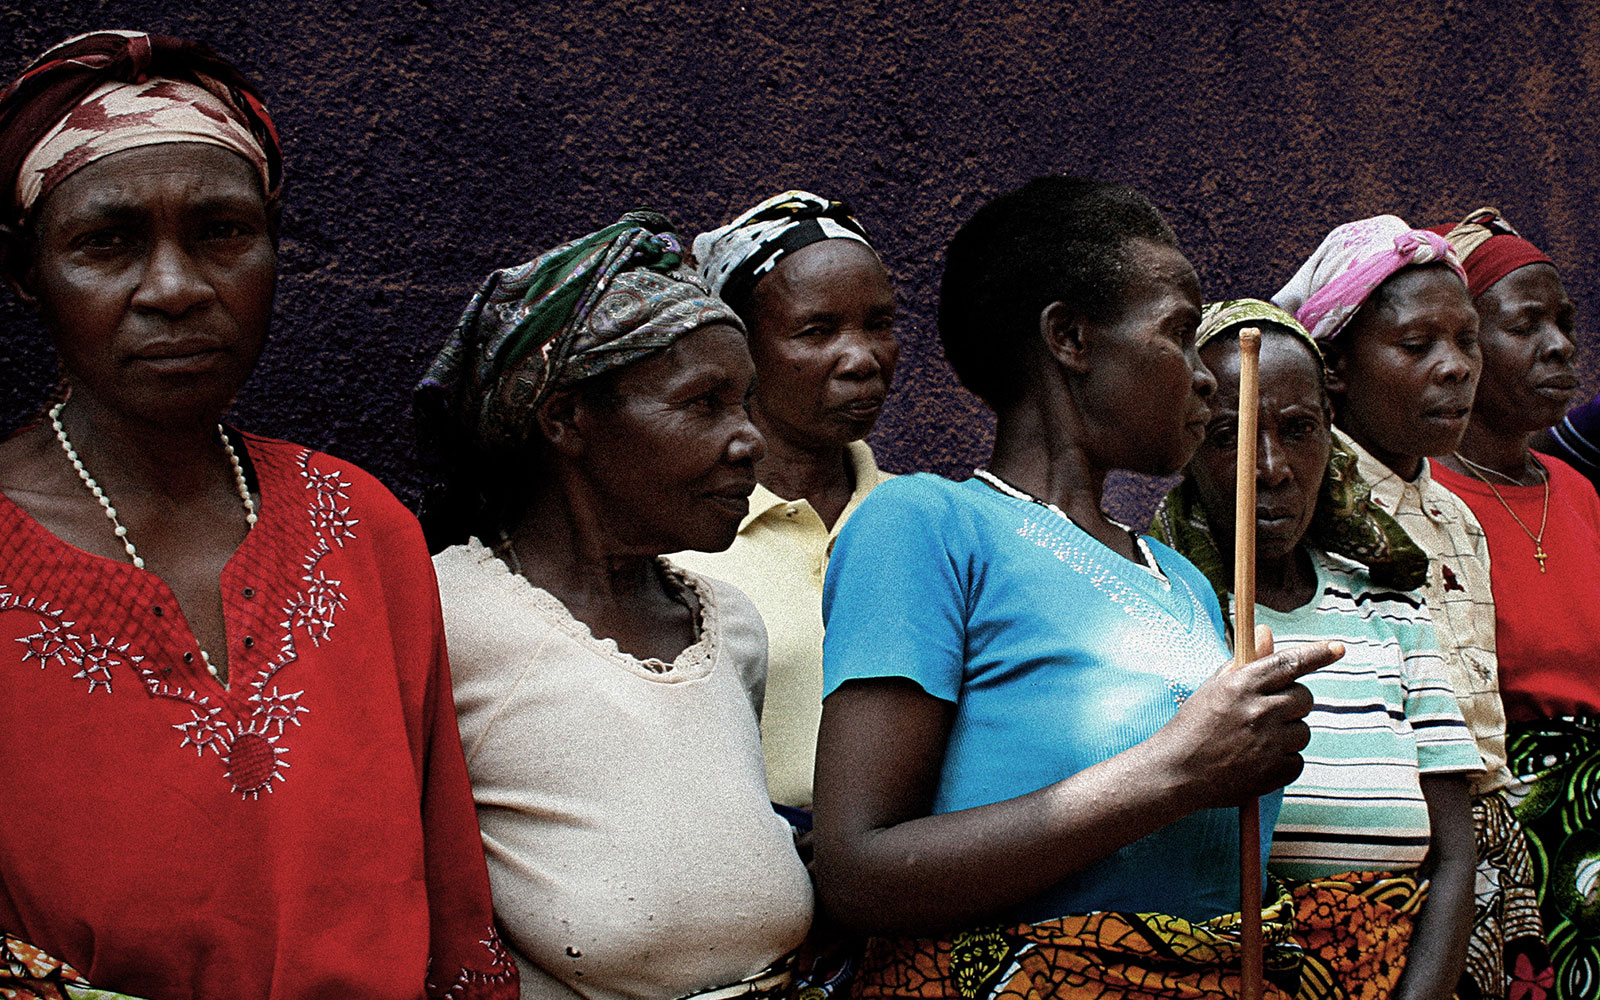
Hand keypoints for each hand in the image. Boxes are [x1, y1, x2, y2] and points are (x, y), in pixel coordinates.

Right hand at [1158, 625, 1341, 808]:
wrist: (1176, 772)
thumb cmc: (1194, 726)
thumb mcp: (1214, 687)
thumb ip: (1246, 661)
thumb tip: (1266, 632)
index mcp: (1242, 684)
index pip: (1289, 662)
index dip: (1317, 654)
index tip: (1337, 648)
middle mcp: (1259, 710)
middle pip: (1304, 697)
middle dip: (1294, 703)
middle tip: (1269, 712)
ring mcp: (1268, 743)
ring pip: (1304, 730)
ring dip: (1288, 734)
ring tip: (1256, 741)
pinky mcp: (1273, 772)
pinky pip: (1298, 760)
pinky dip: (1283, 761)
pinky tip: (1257, 761)